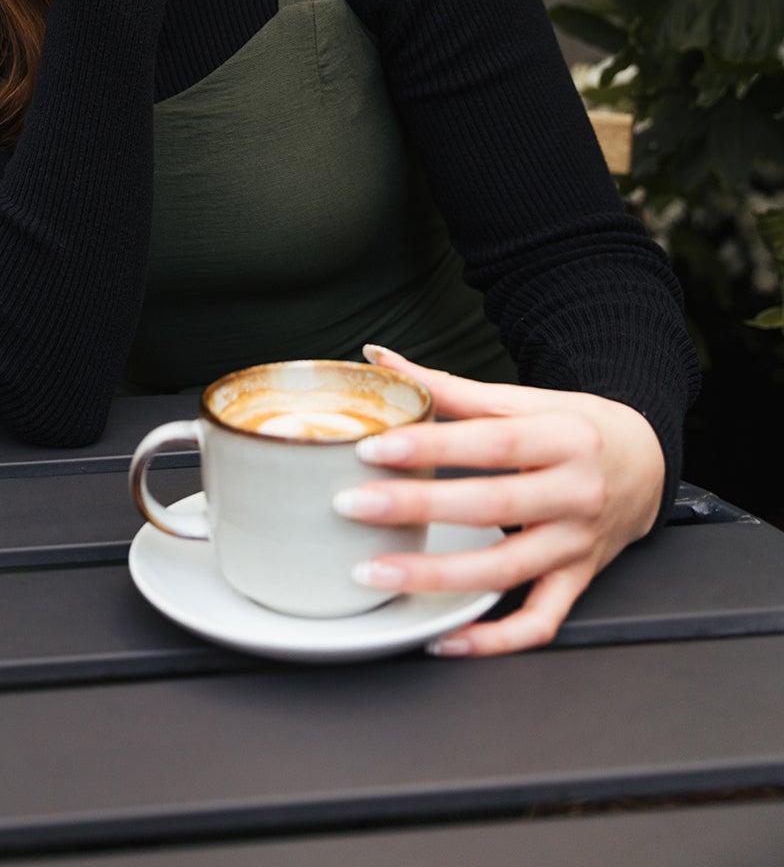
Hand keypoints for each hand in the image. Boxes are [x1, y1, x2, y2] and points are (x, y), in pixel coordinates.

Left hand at [336, 343, 665, 656]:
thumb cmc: (577, 428)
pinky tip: (443, 638)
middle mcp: (576, 494)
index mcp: (564, 437)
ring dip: (437, 577)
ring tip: (375, 570)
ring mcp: (578, 545)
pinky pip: (537, 622)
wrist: (646, 463)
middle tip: (353, 506)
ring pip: (506, 571)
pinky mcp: (578, 582)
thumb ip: (451, 388)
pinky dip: (493, 639)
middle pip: (492, 505)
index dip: (432, 446)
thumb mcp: (525, 400)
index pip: (492, 442)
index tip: (374, 449)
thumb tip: (380, 359)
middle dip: (417, 508)